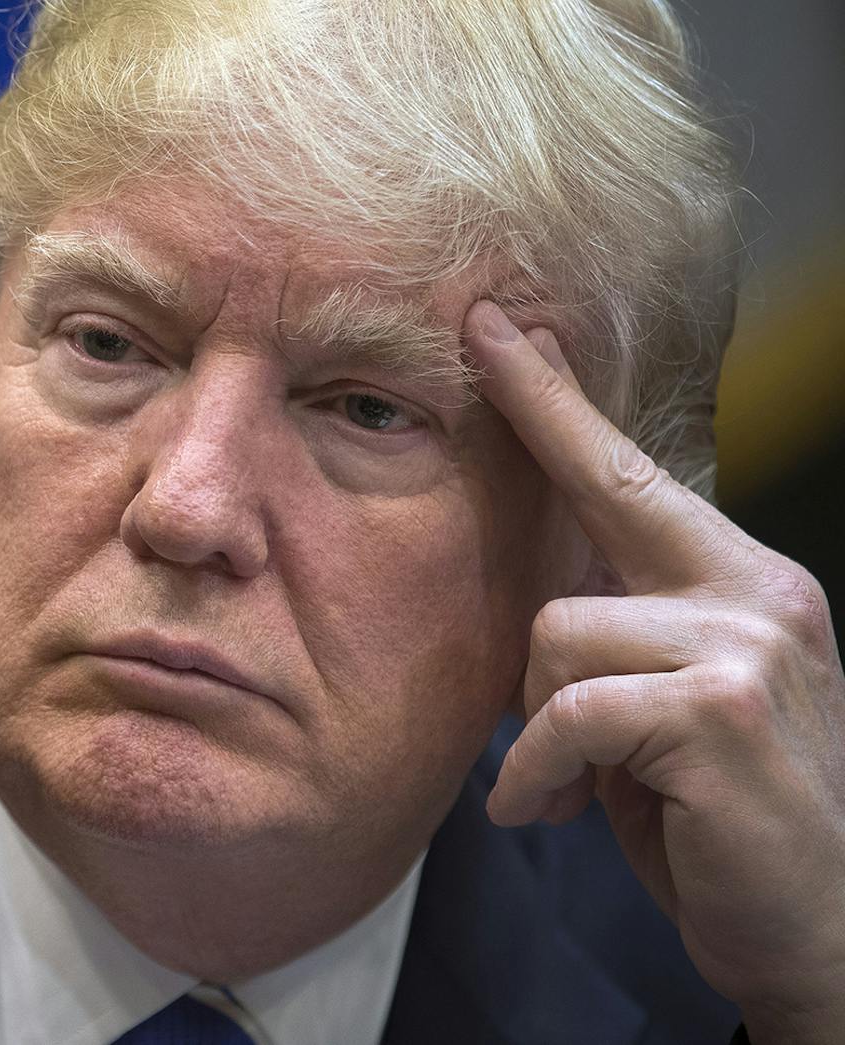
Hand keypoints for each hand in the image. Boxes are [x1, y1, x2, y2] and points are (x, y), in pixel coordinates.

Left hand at [468, 300, 844, 1041]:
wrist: (820, 932)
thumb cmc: (720, 826)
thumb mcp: (660, 718)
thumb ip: (615, 646)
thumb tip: (534, 611)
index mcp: (742, 587)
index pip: (633, 477)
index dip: (558, 403)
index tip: (498, 329)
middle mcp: (759, 595)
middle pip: (587, 529)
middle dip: (540, 506)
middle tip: (512, 447)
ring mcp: (747, 647)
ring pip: (556, 636)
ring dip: (543, 726)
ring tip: (583, 783)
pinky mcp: (717, 711)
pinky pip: (565, 713)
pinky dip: (541, 773)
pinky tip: (555, 813)